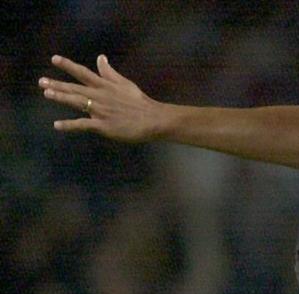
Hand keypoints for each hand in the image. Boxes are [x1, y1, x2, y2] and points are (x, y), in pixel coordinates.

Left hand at [39, 54, 167, 141]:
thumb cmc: (141, 102)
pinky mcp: (103, 126)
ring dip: (61, 97)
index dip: (68, 65)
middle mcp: (100, 96)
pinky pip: (83, 124)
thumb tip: (100, 57)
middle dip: (57, 84)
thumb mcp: (125, 83)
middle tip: (41, 81)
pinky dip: (69, 125)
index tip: (54, 59)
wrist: (154, 120)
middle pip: (75, 88)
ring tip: (47, 93)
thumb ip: (109, 72)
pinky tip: (57, 125)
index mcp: (105, 86)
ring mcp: (100, 111)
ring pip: (76, 102)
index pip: (83, 73)